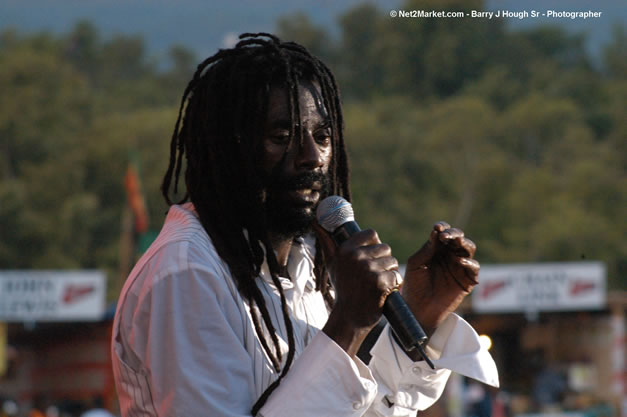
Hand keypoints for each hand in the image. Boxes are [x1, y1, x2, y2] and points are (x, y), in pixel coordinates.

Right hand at [314, 222, 398, 355]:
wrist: (349, 317)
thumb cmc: (343, 288)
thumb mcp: (332, 264)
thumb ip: (327, 242)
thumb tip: (315, 221)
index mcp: (345, 250)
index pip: (371, 234)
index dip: (375, 244)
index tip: (372, 256)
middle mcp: (356, 257)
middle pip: (385, 248)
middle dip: (384, 261)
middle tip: (375, 275)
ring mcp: (368, 269)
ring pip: (392, 261)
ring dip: (390, 272)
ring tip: (379, 283)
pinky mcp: (379, 282)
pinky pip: (396, 276)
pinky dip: (394, 284)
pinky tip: (385, 291)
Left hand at [401, 221, 478, 336]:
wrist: (418, 309)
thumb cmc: (414, 285)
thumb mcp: (416, 264)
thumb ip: (426, 249)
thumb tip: (436, 232)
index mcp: (436, 249)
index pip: (443, 233)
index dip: (442, 228)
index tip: (437, 228)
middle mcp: (449, 255)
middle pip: (458, 237)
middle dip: (454, 233)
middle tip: (445, 235)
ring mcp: (459, 266)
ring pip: (469, 248)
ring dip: (463, 243)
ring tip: (455, 242)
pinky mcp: (467, 280)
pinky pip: (474, 267)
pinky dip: (469, 262)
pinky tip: (459, 261)